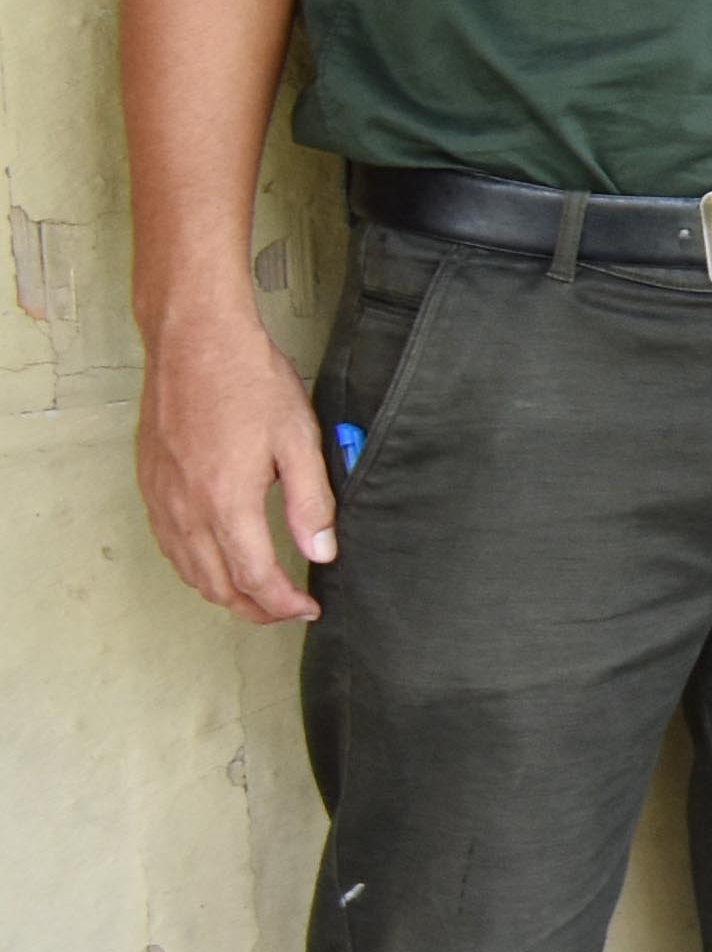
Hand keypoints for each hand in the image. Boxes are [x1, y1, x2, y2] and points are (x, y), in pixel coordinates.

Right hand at [137, 299, 333, 623]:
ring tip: (257, 595)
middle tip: (286, 610)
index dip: (284, 603)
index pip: (256, 578)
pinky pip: (168, 544)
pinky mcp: (149, 483)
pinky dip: (192, 567)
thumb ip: (311, 502)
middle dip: (254, 608)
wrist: (194, 342)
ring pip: (187, 570)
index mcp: (227, 503)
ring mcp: (161, 498)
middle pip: (216, 585)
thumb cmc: (250, 383)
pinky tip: (215, 561)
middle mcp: (186, 510)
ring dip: (222, 592)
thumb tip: (322, 552)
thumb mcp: (298, 440)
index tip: (309, 608)